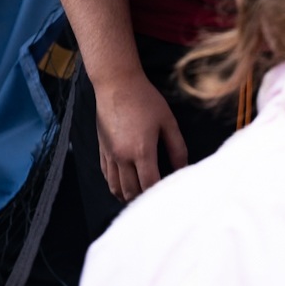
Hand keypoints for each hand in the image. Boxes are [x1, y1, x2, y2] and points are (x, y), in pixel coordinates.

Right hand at [94, 69, 187, 202]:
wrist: (116, 84)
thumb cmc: (145, 100)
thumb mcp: (168, 121)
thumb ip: (177, 147)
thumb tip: (183, 168)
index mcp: (141, 151)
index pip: (150, 184)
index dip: (159, 194)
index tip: (169, 196)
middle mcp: (122, 157)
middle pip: (131, 191)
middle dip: (144, 199)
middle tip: (156, 201)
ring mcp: (109, 155)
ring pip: (115, 187)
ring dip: (127, 196)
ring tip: (140, 198)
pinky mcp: (102, 150)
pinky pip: (106, 176)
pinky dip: (115, 185)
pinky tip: (124, 186)